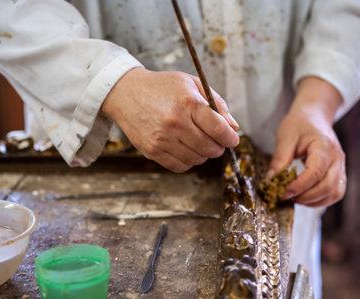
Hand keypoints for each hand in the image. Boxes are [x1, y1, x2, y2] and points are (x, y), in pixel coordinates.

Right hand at [101, 67, 238, 171]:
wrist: (126, 93)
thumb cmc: (161, 87)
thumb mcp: (192, 83)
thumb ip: (217, 103)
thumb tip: (233, 127)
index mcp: (188, 103)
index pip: (219, 130)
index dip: (230, 138)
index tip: (232, 139)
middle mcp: (175, 123)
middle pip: (210, 148)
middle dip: (219, 147)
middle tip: (216, 141)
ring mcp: (162, 139)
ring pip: (197, 159)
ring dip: (203, 154)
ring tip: (198, 142)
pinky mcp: (152, 151)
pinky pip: (180, 166)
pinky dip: (188, 161)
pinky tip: (186, 149)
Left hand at [268, 77, 345, 206]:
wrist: (315, 116)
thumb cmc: (300, 124)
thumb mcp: (285, 137)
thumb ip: (280, 160)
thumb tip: (271, 181)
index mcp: (325, 147)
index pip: (315, 172)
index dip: (299, 186)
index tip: (282, 192)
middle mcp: (337, 159)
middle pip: (328, 187)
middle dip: (305, 197)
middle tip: (285, 197)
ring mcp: (341, 167)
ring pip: (334, 193)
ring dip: (313, 201)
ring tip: (293, 198)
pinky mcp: (339, 174)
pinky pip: (334, 193)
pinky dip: (320, 200)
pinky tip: (303, 197)